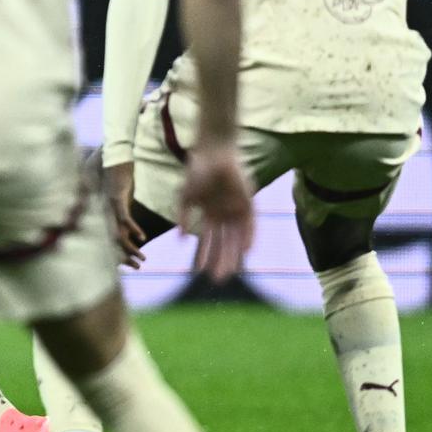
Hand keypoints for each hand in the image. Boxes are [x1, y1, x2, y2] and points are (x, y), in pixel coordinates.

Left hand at [104, 162, 146, 269]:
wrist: (112, 159)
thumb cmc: (117, 176)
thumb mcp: (120, 197)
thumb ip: (122, 209)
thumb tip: (128, 221)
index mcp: (107, 216)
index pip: (112, 241)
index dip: (120, 254)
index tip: (131, 265)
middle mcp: (106, 215)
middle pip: (114, 242)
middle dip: (125, 257)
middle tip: (137, 268)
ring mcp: (110, 208)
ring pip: (118, 234)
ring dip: (130, 248)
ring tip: (142, 258)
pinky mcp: (116, 199)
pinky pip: (124, 218)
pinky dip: (133, 228)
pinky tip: (142, 237)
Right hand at [178, 142, 253, 283]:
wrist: (213, 152)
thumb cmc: (197, 171)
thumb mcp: (185, 196)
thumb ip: (183, 216)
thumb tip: (180, 238)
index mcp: (209, 215)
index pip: (207, 241)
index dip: (203, 256)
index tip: (198, 272)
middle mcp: (224, 216)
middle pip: (223, 244)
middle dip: (219, 261)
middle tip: (217, 280)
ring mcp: (237, 211)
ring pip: (236, 239)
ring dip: (233, 255)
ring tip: (230, 272)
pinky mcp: (249, 204)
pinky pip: (251, 226)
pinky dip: (248, 238)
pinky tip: (245, 252)